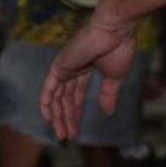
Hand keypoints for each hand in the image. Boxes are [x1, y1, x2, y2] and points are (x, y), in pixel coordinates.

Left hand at [40, 14, 136, 140]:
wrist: (115, 29)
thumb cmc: (119, 47)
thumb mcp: (115, 77)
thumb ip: (108, 94)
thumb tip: (108, 112)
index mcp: (85, 69)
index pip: (75, 96)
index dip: (75, 113)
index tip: (76, 130)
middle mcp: (71, 69)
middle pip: (64, 100)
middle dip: (66, 119)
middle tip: (68, 137)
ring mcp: (63, 68)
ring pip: (56, 98)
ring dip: (58, 117)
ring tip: (63, 134)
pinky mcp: (58, 67)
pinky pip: (48, 90)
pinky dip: (46, 104)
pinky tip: (49, 119)